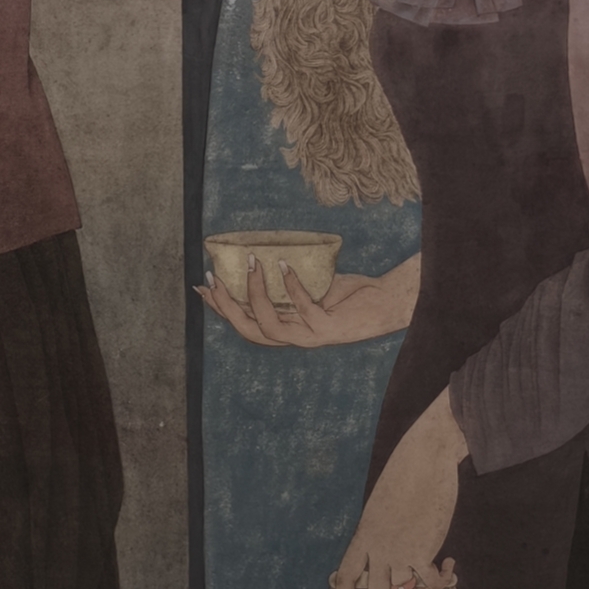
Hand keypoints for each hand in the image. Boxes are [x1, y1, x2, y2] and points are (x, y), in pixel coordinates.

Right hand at [201, 255, 417, 349]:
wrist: (386, 302)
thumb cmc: (349, 291)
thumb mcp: (311, 283)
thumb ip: (288, 279)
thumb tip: (265, 251)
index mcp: (287, 327)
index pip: (245, 322)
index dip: (220, 308)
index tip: (202, 286)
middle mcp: (295, 337)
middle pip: (248, 329)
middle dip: (226, 307)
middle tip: (214, 278)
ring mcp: (311, 336)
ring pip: (269, 326)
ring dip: (255, 295)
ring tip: (252, 264)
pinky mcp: (328, 329)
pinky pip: (303, 309)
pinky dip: (292, 287)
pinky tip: (285, 265)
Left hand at [337, 391, 465, 588]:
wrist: (424, 455)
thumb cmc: (409, 480)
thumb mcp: (386, 512)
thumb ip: (387, 541)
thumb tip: (404, 575)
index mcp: (363, 538)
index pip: (344, 586)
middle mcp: (374, 548)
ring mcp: (396, 548)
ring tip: (439, 585)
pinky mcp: (421, 546)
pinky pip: (430, 583)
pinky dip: (444, 581)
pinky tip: (451, 566)